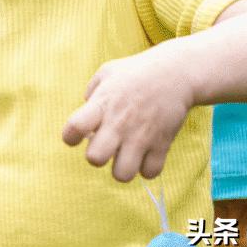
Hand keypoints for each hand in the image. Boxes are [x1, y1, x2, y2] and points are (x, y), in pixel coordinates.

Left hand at [61, 45, 194, 181]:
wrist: (177, 72)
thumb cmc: (137, 72)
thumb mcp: (107, 72)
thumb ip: (91, 93)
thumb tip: (85, 119)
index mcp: (102, 103)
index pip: (74, 128)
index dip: (70, 136)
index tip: (77, 133)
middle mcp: (119, 123)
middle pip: (95, 159)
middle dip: (96, 157)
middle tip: (106, 145)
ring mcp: (142, 136)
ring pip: (122, 174)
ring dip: (121, 168)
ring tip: (126, 154)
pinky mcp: (162, 144)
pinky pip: (149, 173)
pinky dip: (146, 168)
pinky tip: (146, 154)